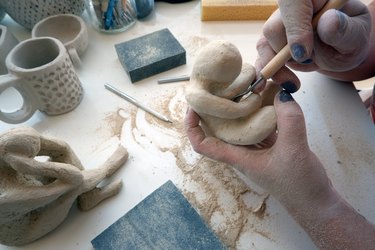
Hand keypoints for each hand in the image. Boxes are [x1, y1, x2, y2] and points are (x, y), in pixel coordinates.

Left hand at [185, 90, 374, 247]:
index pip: (204, 145)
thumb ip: (289, 120)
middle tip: (219, 87)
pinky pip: (260, 125)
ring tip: (241, 87)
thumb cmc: (299, 184)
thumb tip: (281, 93)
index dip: (192, 127)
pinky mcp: (271, 146)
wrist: (316, 202)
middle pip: (218, 130)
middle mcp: (242, 152)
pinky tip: (268, 98)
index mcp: (238, 158)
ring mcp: (256, 150)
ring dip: (239, 109)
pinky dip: (261, 112)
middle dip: (215, 109)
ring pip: (240, 126)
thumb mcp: (294, 150)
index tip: (193, 106)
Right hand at [256, 0, 371, 86]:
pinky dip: (268, 72)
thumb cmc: (350, 38)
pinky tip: (273, 83)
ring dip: (277, 67)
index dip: (294, 27)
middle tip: (310, 62)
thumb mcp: (355, 34)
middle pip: (274, 27)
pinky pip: (262, 56)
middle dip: (286, 54)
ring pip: (264, 44)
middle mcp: (292, 8)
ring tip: (295, 79)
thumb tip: (327, 22)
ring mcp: (278, 24)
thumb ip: (343, 29)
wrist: (342, 48)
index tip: (304, 53)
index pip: (293, 2)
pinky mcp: (271, 42)